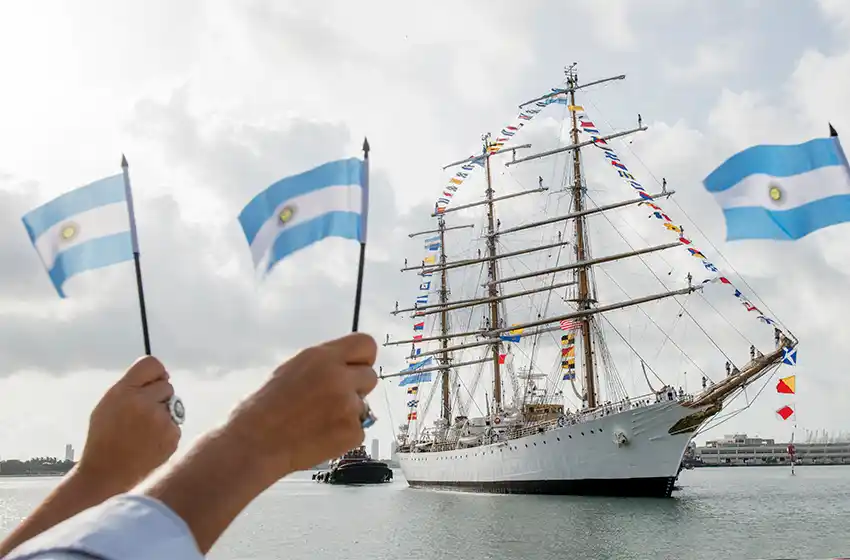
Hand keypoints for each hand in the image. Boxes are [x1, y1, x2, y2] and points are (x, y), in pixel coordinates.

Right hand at [77, 356, 180, 489]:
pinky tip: (150, 444)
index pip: (152, 364)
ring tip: (143, 432)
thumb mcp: (108, 405)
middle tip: (141, 416)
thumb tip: (162, 375)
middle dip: (158, 397)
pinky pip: (175, 424)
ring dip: (163, 414)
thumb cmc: (105, 437)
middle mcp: (143, 402)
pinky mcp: (171, 435)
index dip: (155, 373)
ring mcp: (159, 419)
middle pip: (166, 385)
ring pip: (173, 404)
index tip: (152, 383)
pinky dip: (166, 431)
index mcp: (124, 391)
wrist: (106, 475)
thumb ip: (132, 387)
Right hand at [224, 332, 377, 480]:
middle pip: (370, 376)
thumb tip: (345, 368)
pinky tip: (320, 437)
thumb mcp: (292, 369)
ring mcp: (349, 405)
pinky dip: (344, 435)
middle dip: (357, 388)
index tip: (355, 369)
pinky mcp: (352, 431)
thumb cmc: (265, 408)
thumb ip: (323, 366)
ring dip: (349, 413)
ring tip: (319, 422)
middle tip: (334, 401)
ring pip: (364, 405)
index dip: (362, 358)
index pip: (365, 344)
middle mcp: (339, 377)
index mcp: (322, 357)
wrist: (255, 444)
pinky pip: (359, 430)